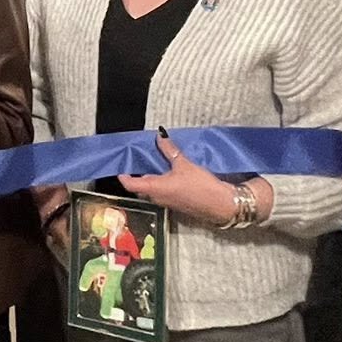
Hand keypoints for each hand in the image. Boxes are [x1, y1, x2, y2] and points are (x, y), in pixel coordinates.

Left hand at [116, 130, 264, 224]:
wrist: (221, 204)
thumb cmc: (200, 186)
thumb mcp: (184, 164)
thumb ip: (169, 150)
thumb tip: (160, 136)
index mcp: (154, 189)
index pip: (130, 184)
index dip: (122, 175)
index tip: (120, 165)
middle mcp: (157, 197)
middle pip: (139, 187)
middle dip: (137, 174)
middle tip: (136, 158)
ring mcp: (166, 201)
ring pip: (151, 189)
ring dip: (149, 177)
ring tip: (151, 160)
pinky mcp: (176, 203)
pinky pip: (162, 191)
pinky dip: (160, 181)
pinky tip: (166, 170)